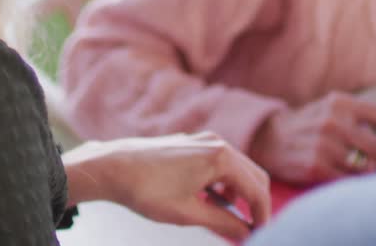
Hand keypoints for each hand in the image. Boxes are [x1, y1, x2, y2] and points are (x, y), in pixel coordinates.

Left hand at [64, 132, 270, 239]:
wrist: (112, 167)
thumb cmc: (146, 190)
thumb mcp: (188, 213)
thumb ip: (223, 222)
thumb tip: (245, 232)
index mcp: (220, 158)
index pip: (256, 190)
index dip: (263, 216)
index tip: (261, 235)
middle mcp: (217, 143)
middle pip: (254, 176)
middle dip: (256, 204)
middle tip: (251, 230)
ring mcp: (205, 140)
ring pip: (238, 169)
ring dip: (240, 194)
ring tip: (228, 220)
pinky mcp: (193, 144)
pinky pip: (221, 164)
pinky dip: (224, 184)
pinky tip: (211, 201)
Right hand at [248, 91, 375, 183]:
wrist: (270, 137)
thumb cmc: (310, 125)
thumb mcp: (334, 110)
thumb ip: (363, 119)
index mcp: (342, 104)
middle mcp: (334, 122)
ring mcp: (324, 145)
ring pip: (366, 168)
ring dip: (371, 173)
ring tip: (363, 169)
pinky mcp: (316, 166)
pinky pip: (349, 181)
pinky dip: (354, 182)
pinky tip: (348, 176)